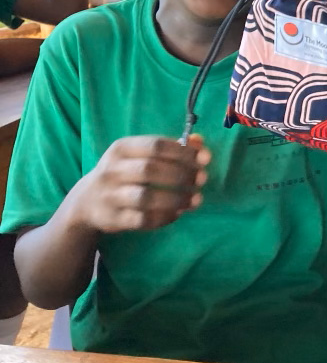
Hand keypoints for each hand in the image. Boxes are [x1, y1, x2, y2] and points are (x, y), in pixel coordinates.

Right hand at [70, 134, 209, 233]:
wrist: (86, 202)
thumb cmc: (123, 173)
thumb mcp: (140, 155)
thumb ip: (170, 148)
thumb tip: (200, 142)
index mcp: (121, 148)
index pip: (156, 146)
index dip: (183, 152)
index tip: (206, 159)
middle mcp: (112, 170)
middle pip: (151, 170)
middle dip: (182, 174)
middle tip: (202, 179)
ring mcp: (110, 196)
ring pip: (146, 197)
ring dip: (176, 198)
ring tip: (196, 200)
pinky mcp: (112, 219)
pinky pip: (142, 220)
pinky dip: (164, 217)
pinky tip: (178, 213)